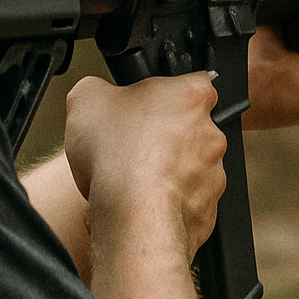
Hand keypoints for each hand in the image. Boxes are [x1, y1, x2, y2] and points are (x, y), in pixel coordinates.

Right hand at [64, 73, 227, 257]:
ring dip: (165, 172)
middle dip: (162, 137)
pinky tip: (139, 202)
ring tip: (131, 179)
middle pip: (188, 128)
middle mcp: (212, 133)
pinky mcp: (208, 209)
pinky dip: (165, 203)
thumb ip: (97, 87)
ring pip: (188, 168)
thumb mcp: (85, 98)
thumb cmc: (118, 156)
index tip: (144, 106)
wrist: (134, 216)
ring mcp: (213, 174)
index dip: (164, 94)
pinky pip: (185, 202)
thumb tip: (96, 94)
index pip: (191, 82)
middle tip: (131, 146)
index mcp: (191, 95)